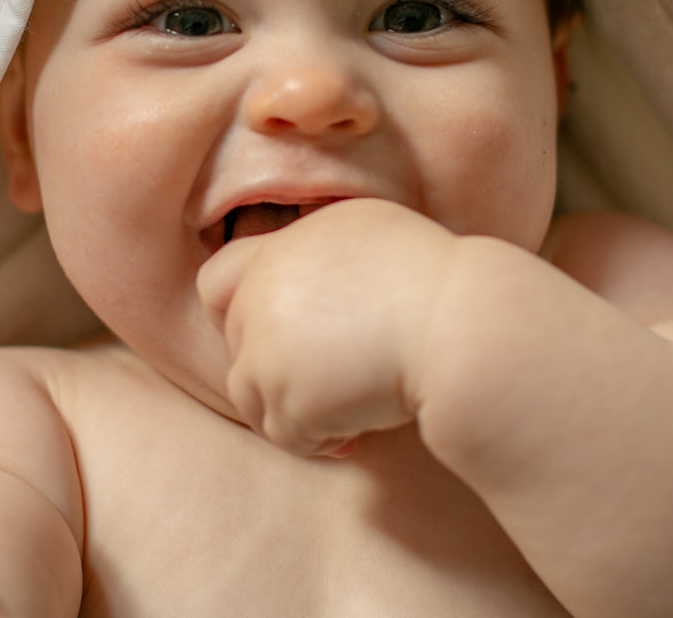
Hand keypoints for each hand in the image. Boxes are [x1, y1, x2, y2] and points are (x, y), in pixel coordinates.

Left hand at [196, 199, 452, 455]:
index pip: (216, 279)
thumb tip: (307, 278)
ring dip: (292, 408)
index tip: (279, 331)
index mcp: (282, 247)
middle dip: (276, 366)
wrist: (457, 325)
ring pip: (250, 395)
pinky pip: (283, 434)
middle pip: (236, 342)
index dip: (236, 308)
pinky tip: (355, 433)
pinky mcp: (286, 399)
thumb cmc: (435, 278)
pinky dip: (316, 441)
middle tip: (332, 378)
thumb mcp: (369, 231)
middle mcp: (262, 291)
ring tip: (347, 408)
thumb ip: (319, 252)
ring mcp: (267, 347)